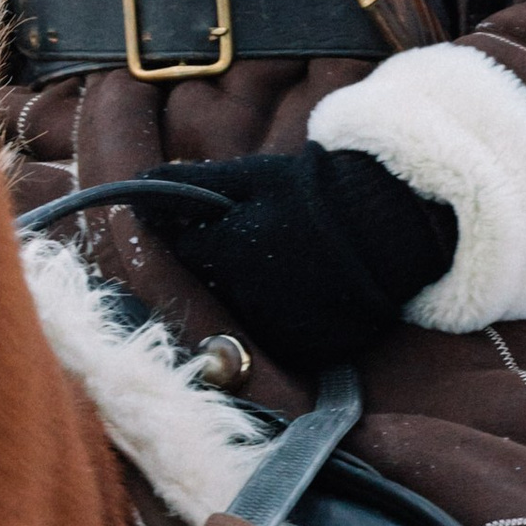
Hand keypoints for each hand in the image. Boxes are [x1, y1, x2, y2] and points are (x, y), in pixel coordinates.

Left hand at [152, 147, 457, 371]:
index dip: (193, 238)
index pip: (182, 253)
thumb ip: (189, 185)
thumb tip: (134, 186)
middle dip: (223, 268)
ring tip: (287, 268)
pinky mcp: (311, 349)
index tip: (213, 227)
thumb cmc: (314, 191)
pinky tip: (307, 292)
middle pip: (211, 290)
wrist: (391, 222)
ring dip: (252, 298)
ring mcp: (279, 330)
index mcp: (224, 254)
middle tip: (260, 244)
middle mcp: (245, 300)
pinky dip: (286, 321)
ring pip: (244, 318)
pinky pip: (283, 340)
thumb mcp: (250, 176)